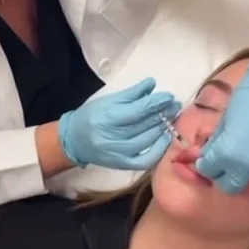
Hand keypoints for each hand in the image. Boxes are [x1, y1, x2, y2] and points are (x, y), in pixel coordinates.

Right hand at [58, 78, 180, 169]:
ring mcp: (118, 153)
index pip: (138, 110)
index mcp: (107, 117)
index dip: (156, 103)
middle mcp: (113, 137)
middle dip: (163, 113)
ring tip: (172, 117)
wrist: (73, 141)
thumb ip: (131, 93)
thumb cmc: (90, 116)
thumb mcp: (107, 100)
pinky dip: (158, 149)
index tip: (169, 96)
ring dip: (163, 128)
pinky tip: (165, 138)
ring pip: (147, 140)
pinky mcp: (122, 165)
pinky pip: (145, 159)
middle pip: (145, 125)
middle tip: (175, 105)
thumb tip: (152, 84)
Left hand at [195, 65, 248, 193]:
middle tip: (225, 162)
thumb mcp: (225, 118)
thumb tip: (209, 153)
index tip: (208, 157)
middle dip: (224, 175)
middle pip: (230, 186)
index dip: (206, 163)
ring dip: (248, 169)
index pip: (208, 171)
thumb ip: (216, 141)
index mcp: (227, 154)